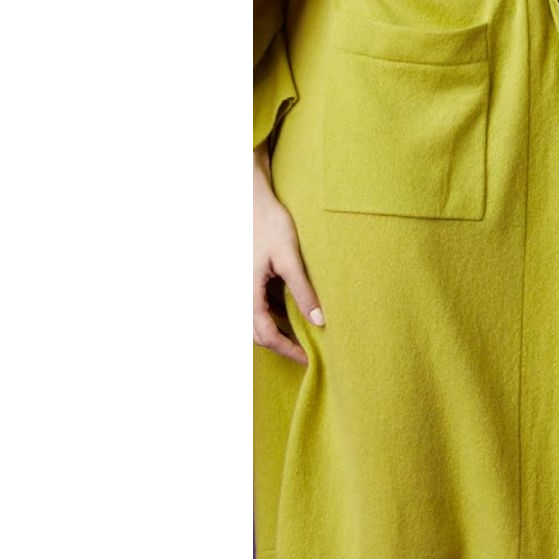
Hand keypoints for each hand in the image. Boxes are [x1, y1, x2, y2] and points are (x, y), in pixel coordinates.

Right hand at [253, 145, 323, 365]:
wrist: (251, 200)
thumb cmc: (270, 224)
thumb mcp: (290, 257)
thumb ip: (303, 290)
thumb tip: (319, 321)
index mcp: (247, 292)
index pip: (265, 334)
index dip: (287, 349)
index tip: (308, 358)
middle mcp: (239, 294)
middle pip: (258, 333)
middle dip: (282, 345)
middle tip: (307, 352)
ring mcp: (241, 288)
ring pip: (255, 322)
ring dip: (277, 331)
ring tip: (303, 336)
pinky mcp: (246, 280)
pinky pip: (256, 307)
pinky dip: (273, 316)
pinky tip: (292, 313)